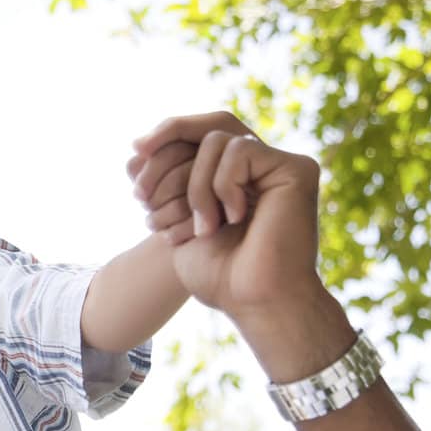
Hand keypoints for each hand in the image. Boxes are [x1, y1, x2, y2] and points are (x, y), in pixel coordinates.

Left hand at [131, 112, 324, 318]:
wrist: (254, 302)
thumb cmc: (221, 278)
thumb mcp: (179, 226)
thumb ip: (166, 186)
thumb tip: (136, 152)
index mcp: (236, 179)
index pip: (198, 135)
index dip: (166, 135)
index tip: (133, 156)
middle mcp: (259, 168)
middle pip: (206, 128)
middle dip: (165, 156)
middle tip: (141, 196)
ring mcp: (278, 166)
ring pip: (217, 140)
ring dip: (195, 186)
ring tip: (204, 228)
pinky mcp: (296, 168)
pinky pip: (239, 150)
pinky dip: (222, 185)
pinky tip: (233, 218)